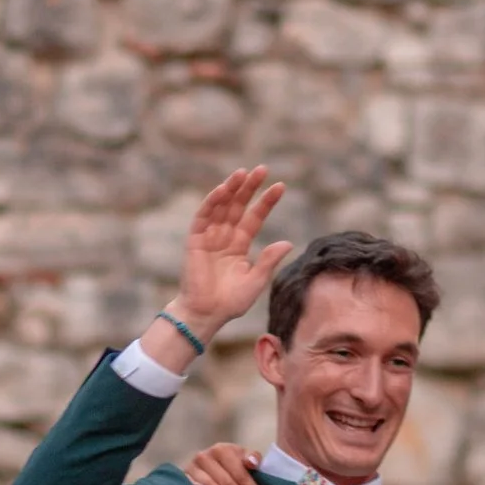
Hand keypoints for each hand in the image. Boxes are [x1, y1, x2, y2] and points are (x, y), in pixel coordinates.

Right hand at [171, 167, 293, 333]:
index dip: (266, 202)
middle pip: (238, 206)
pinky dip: (212, 202)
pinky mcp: (195, 241)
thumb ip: (269, 260)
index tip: (280, 186)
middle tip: (262, 168)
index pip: (255, 217)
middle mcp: (225, 237)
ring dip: (231, 189)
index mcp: (240, 245)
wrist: (206, 315)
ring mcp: (209, 237)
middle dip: (249, 187)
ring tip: (243, 173)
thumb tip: (288, 242)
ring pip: (221, 207)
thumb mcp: (256, 281)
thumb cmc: (230, 302)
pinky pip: (203, 217)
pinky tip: (224, 190)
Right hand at [183, 443, 265, 484]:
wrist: (205, 465)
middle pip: (227, 481)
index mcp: (222, 450)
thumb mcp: (241, 457)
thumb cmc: (229, 464)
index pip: (240, 473)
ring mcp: (192, 467)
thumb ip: (252, 458)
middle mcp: (205, 456)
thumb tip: (253, 462)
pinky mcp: (183, 477)